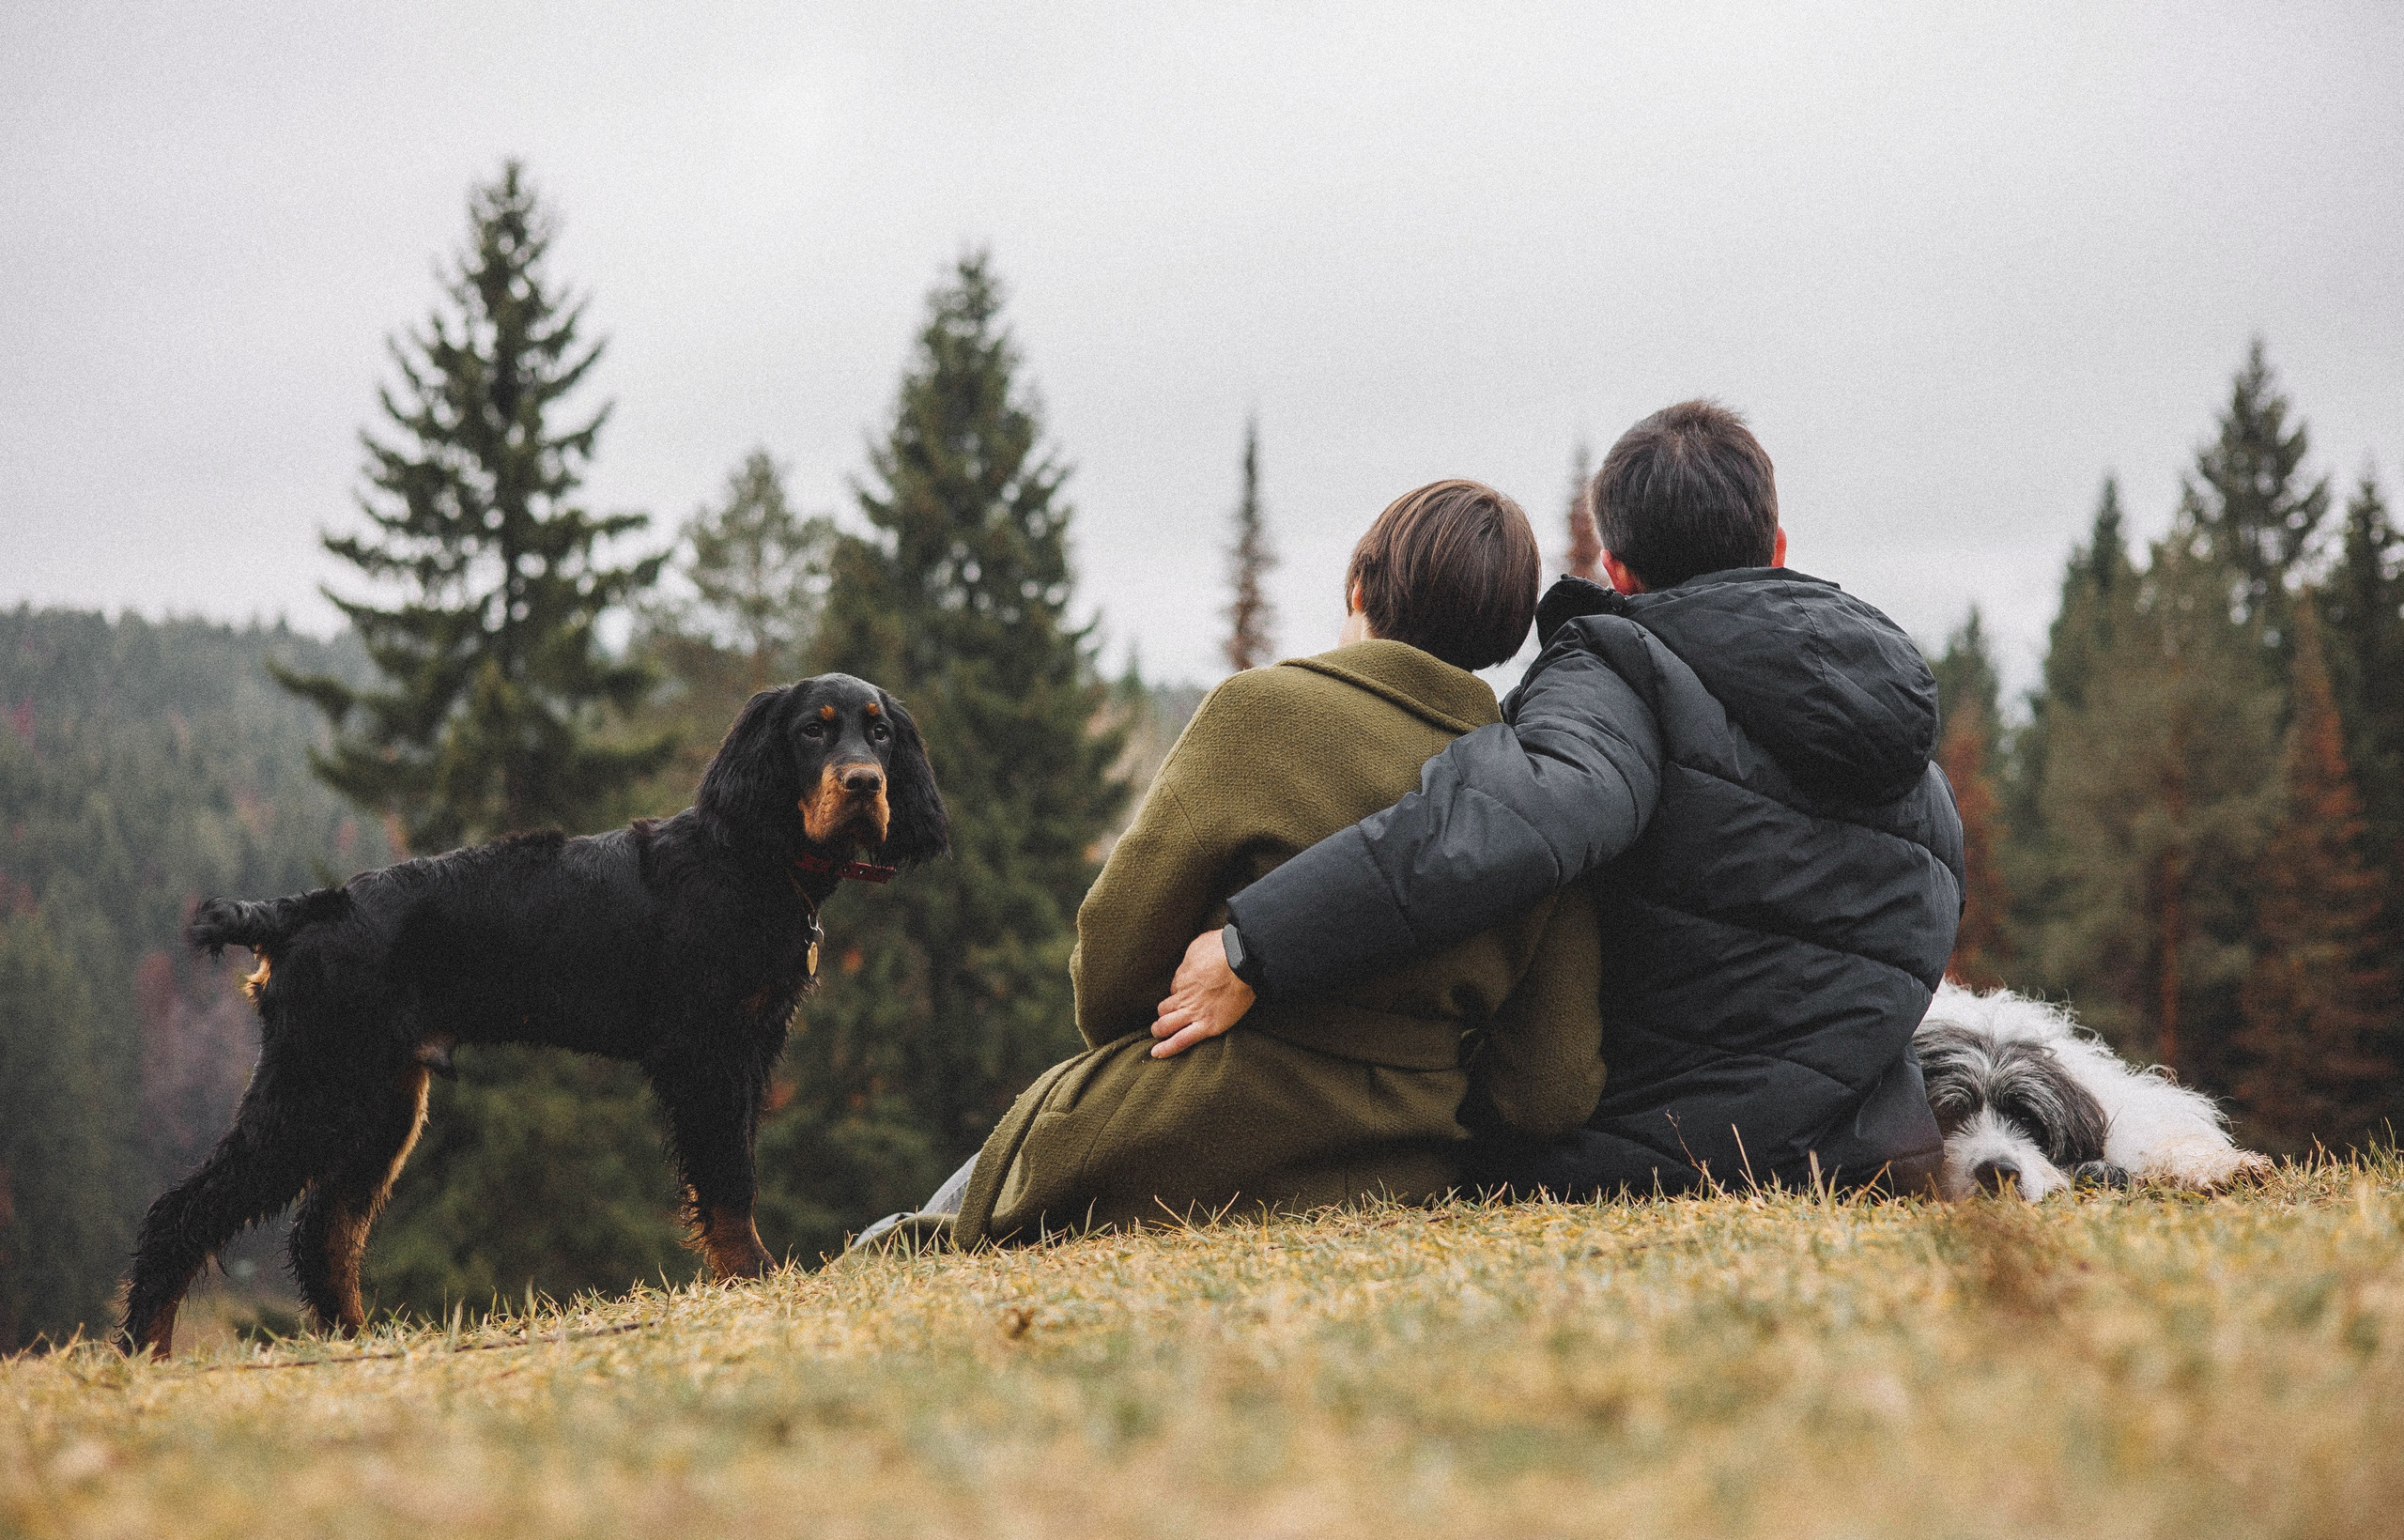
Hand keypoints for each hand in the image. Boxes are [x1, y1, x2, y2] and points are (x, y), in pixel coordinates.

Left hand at [1150, 928, 1255, 1057]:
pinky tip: (1157, 1053)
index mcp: (1182, 976)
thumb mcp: (1200, 945)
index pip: (1174, 988)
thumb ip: (1192, 958)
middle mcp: (1184, 996)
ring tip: (1158, 1033)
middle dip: (1163, 1012)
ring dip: (1160, 1029)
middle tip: (1165, 1015)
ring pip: (1166, 1025)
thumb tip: (1193, 963)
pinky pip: (1182, 1040)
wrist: (1243, 962)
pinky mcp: (1207, 1026)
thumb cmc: (1225, 948)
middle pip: (1164, 1008)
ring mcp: (1194, 1012)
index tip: (1184, 993)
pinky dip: (1168, 1048)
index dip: (1178, 991)